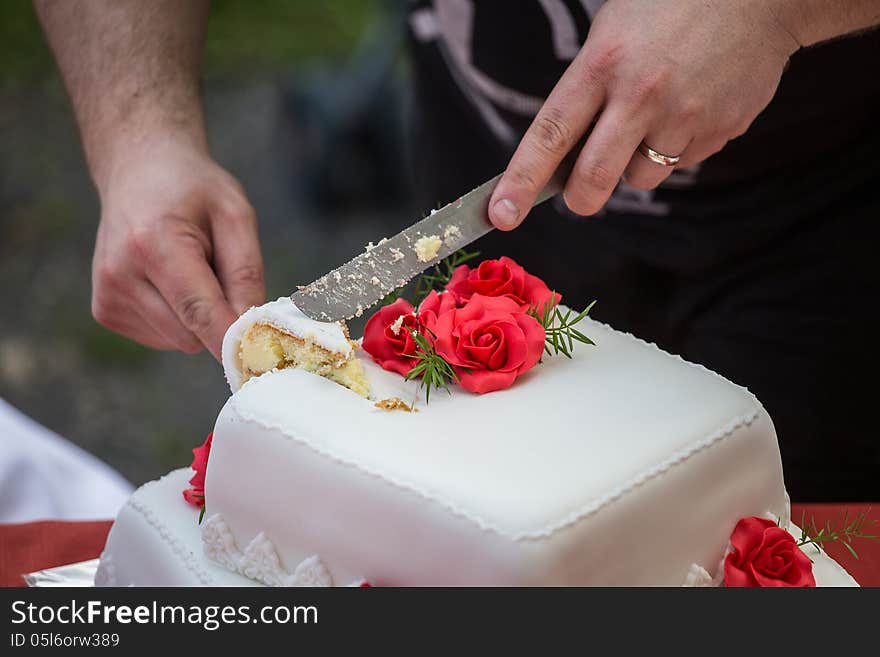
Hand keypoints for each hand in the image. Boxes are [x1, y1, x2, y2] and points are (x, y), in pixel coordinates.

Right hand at [91, 137, 264, 358]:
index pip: (199, 311)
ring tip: (188, 269)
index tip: (259, 363)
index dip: (232, 341)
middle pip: (192, 334)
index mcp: (154, 244)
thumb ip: (247, 274)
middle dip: (219, 318)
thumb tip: (253, 331)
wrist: (139, 170)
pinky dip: (178, 319)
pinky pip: (164, 338)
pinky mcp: (105, 312)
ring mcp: (108, 296)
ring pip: (180, 341)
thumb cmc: (195, 190)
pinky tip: (169, 280)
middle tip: (219, 273)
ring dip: (197, 317)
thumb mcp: (236, 216)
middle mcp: (121, 274)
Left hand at [488, 0, 799, 227]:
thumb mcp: (612, 33)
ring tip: (656, 116)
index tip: (500, 215)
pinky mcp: (720, 130)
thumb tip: (563, 159)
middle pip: (593, 180)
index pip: (550, 135)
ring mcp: (684, 115)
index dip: (521, 181)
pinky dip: (678, 148)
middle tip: (580, 195)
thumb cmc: (670, 7)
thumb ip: (586, 94)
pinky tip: (691, 106)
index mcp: (602, 64)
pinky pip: (683, 163)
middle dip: (580, 198)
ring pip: (640, 178)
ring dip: (637, 163)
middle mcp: (640, 94)